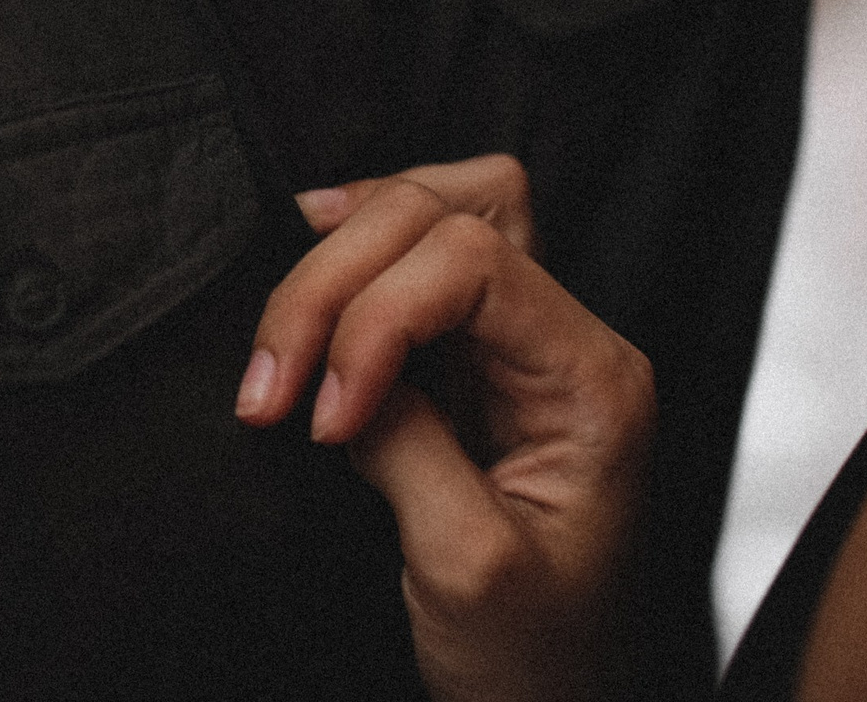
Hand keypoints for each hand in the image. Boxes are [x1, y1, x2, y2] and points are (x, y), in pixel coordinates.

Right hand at [235, 155, 654, 701]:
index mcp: (592, 380)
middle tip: (274, 380)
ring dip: (337, 258)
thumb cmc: (536, 662)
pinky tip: (300, 310)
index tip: (325, 416)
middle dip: (339, 275)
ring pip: (430, 211)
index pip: (476, 260)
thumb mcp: (469, 569)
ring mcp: (512, 344)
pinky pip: (404, 263)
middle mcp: (561, 341)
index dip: (376, 316)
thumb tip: (337, 373)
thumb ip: (408, 447)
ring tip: (279, 341)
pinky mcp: (463, 364)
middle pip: (449, 210)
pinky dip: (341, 269)